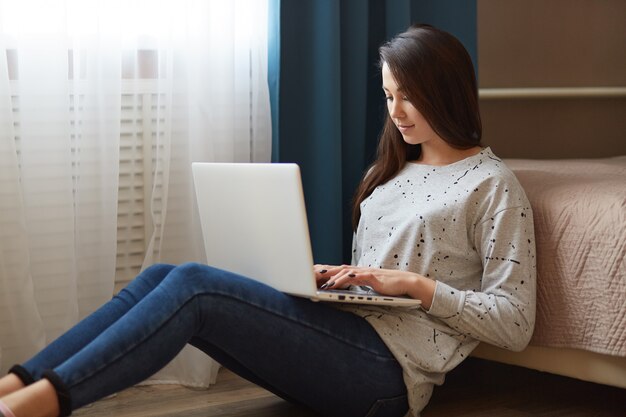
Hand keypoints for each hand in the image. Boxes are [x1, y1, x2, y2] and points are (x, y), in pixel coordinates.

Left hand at [313, 264, 434, 307]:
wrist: (406, 283)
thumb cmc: (388, 287)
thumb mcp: (368, 286)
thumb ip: (356, 285)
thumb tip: (343, 288)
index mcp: (357, 272)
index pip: (337, 270)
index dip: (323, 271)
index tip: (310, 273)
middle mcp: (359, 270)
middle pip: (336, 268)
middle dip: (322, 271)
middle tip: (307, 274)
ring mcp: (365, 272)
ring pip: (343, 272)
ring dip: (330, 276)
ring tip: (318, 281)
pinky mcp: (372, 277)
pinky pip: (355, 277)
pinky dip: (344, 279)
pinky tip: (337, 283)